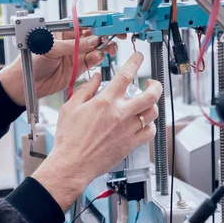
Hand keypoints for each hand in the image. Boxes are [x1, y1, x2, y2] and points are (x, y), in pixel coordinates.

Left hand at [0, 30, 125, 105]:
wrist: (26, 83)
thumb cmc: (31, 60)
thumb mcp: (50, 48)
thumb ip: (72, 45)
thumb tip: (92, 40)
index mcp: (64, 29)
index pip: (87, 19)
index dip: (102, 19)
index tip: (113, 20)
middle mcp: (73, 39)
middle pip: (97, 31)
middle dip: (110, 31)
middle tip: (120, 33)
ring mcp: (77, 53)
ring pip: (99, 45)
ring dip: (107, 45)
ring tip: (110, 48)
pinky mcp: (80, 66)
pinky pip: (94, 59)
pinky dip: (98, 58)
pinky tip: (97, 57)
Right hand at [32, 52, 161, 210]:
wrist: (72, 164)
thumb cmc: (68, 139)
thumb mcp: (70, 108)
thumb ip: (85, 90)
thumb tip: (95, 79)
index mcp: (105, 102)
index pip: (126, 75)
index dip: (135, 62)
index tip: (138, 58)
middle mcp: (120, 115)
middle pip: (150, 95)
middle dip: (155, 85)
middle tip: (152, 83)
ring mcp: (128, 130)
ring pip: (152, 114)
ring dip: (152, 106)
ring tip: (147, 104)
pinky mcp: (130, 145)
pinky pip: (150, 133)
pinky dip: (150, 126)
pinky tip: (144, 124)